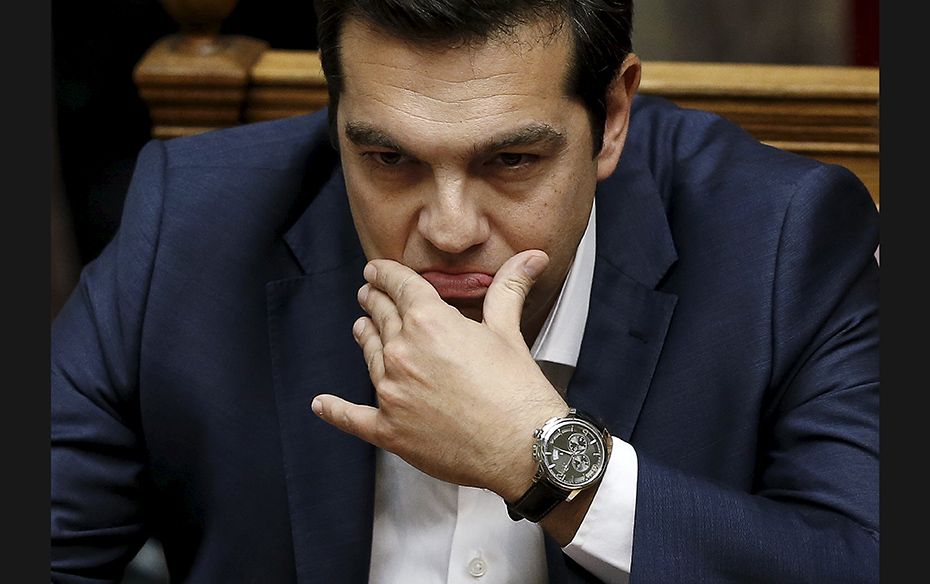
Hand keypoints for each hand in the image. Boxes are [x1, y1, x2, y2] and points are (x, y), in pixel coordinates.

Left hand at [311, 250, 568, 499]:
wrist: (521, 448)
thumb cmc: (518, 390)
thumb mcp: (509, 332)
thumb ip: (509, 289)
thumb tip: (533, 256)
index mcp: (429, 322)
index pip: (399, 287)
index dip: (385, 274)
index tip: (375, 271)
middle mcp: (402, 353)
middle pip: (380, 318)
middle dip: (374, 302)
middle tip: (368, 295)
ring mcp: (391, 393)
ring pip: (369, 356)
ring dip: (364, 338)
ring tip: (361, 328)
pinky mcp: (389, 430)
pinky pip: (352, 417)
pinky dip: (335, 410)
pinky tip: (321, 403)